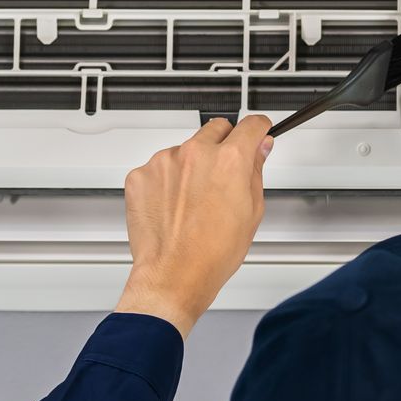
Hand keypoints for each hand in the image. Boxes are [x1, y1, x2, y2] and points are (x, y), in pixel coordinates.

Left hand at [114, 116, 272, 335]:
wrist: (174, 275)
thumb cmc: (212, 254)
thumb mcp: (251, 212)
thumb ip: (256, 171)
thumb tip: (260, 150)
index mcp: (229, 160)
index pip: (250, 125)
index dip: (259, 129)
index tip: (258, 131)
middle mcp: (195, 154)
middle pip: (216, 129)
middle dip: (225, 145)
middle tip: (225, 174)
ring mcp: (164, 162)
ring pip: (185, 150)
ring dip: (192, 166)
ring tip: (195, 202)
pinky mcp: (141, 175)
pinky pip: (159, 167)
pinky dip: (167, 181)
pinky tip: (175, 206)